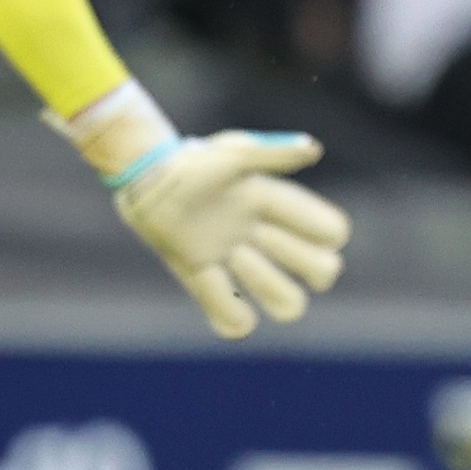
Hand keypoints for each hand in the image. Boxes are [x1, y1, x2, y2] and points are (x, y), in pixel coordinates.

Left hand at [111, 131, 351, 338]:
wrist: (143, 179)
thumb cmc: (191, 161)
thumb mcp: (233, 154)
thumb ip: (273, 154)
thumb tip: (314, 149)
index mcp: (273, 203)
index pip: (328, 232)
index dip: (326, 235)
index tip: (304, 227)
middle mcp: (261, 234)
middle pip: (320, 271)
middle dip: (308, 267)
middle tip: (269, 247)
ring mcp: (234, 258)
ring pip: (286, 301)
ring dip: (268, 287)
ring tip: (236, 259)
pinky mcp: (202, 274)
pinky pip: (233, 316)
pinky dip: (234, 320)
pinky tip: (227, 304)